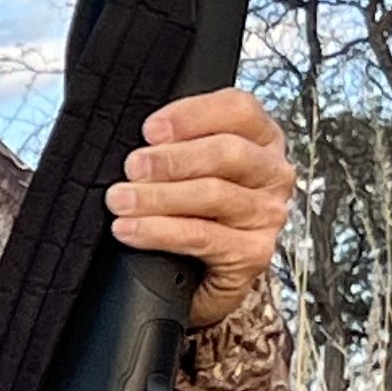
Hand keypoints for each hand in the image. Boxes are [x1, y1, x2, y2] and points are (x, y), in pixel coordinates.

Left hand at [108, 88, 294, 327]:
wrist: (196, 280)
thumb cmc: (190, 212)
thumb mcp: (186, 169)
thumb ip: (174, 145)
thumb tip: (140, 143)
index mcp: (259, 138)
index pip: (238, 109)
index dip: (192, 115)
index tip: (150, 129)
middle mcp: (270, 173)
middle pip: (227, 152)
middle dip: (172, 159)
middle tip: (132, 167)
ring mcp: (266, 214)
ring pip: (213, 194)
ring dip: (158, 196)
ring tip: (121, 200)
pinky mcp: (253, 252)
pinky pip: (202, 236)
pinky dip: (160, 231)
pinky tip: (131, 230)